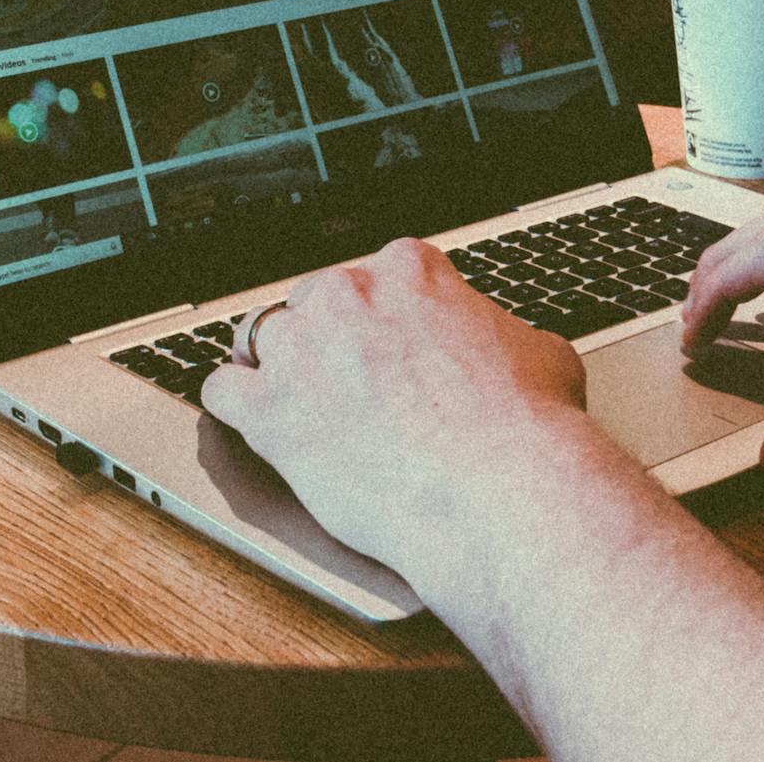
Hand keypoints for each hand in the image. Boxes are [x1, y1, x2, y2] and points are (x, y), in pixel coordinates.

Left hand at [200, 238, 598, 573]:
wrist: (502, 493)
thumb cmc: (529, 429)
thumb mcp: (540, 352)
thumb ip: (499, 336)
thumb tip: (508, 348)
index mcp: (409, 271)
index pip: (376, 277)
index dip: (381, 317)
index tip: (387, 346)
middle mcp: (348, 296)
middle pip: (316, 303)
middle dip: (331, 342)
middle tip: (353, 387)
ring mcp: (302, 350)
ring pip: (264, 340)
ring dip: (282, 370)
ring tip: (301, 405)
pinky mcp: (268, 409)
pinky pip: (223, 390)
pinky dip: (235, 406)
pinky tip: (252, 421)